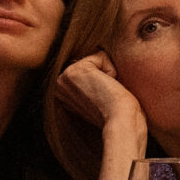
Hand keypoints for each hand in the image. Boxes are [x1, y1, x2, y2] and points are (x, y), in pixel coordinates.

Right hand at [54, 51, 146, 174]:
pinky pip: (101, 55)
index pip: (86, 70)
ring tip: (106, 92)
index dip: (102, 81)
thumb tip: (100, 70)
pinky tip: (109, 88)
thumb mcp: (98, 98)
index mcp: (62, 94)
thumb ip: (91, 84)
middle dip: (103, 75)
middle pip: (90, 62)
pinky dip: (112, 69)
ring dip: (108, 73)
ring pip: (95, 58)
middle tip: (105, 96)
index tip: (103, 99)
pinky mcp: (75, 70)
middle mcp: (58, 87)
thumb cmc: (118, 115)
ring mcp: (63, 78)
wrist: (121, 123)